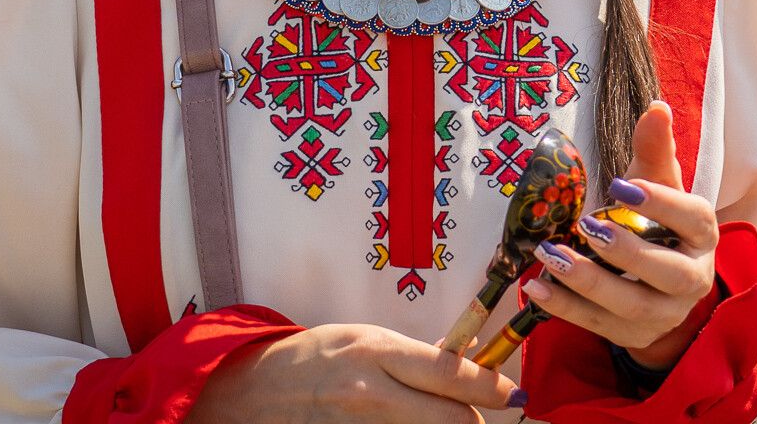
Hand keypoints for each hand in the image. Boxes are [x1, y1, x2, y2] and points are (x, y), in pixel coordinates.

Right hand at [190, 323, 524, 422]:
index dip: (490, 386)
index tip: (509, 393)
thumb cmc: (311, 359)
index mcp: (376, 351)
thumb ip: (413, 357)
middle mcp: (370, 392)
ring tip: (434, 419)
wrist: (247, 392)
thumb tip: (466, 363)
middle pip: (451, 420)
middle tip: (474, 417)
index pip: (451, 372)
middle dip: (472, 422)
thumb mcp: (362, 341)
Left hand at [523, 102, 718, 368]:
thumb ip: (654, 149)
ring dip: (587, 281)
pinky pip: (599, 325)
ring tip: (549, 255)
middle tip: (587, 226)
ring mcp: (665, 313)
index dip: (661, 204)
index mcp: (702, 234)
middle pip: (668, 272)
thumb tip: (657, 107)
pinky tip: (536, 287)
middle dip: (626, 251)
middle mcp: (693, 278)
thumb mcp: (657, 184)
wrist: (658, 285)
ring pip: (631, 304)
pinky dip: (565, 308)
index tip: (621, 185)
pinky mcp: (634, 335)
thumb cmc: (656, 222)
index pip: (692, 218)